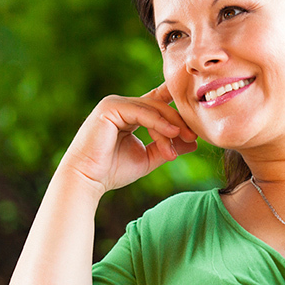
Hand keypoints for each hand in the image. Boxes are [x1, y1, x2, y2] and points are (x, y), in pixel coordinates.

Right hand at [60, 84, 198, 193]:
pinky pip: (141, 112)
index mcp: (128, 114)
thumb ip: (167, 147)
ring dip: (171, 125)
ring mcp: (114, 104)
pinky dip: (158, 123)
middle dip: (179, 121)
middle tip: (195, 137)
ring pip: (152, 108)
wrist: (87, 180)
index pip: (157, 104)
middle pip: (159, 106)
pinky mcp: (110, 108)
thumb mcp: (148, 158)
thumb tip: (194, 142)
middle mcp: (121, 105)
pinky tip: (172, 133)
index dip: (177, 110)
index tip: (197, 123)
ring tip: (186, 140)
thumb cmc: (112, 171)